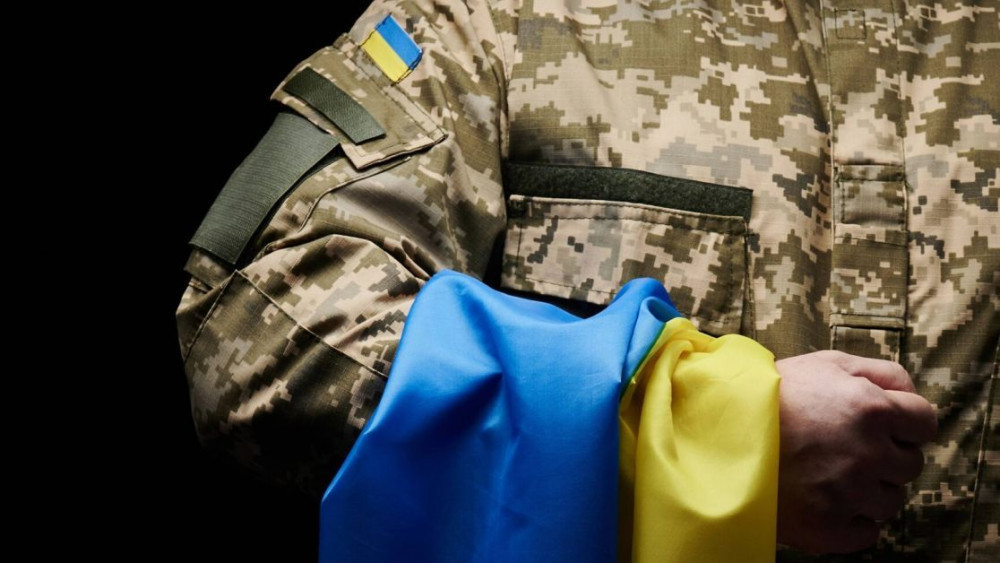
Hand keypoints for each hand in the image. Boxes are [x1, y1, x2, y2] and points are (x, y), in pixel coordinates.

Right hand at [775, 351, 936, 553]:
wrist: (715, 430)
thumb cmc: (770, 393)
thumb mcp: (826, 363)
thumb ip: (880, 373)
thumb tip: (910, 397)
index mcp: (871, 408)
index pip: (925, 423)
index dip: (905, 422)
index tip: (885, 425)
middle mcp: (868, 454)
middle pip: (909, 465)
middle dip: (885, 455)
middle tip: (846, 447)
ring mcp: (849, 495)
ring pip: (889, 500)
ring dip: (869, 488)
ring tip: (828, 472)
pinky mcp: (828, 527)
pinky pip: (867, 531)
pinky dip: (851, 518)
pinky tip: (824, 497)